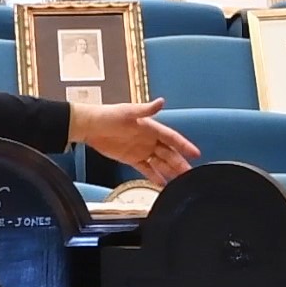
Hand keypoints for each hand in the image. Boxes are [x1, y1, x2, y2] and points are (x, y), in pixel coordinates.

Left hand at [68, 98, 200, 185]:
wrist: (90, 126)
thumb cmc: (108, 116)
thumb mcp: (128, 112)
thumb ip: (146, 110)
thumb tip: (161, 101)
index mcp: (151, 127)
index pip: (172, 138)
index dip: (184, 146)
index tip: (195, 154)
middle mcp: (149, 139)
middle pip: (169, 153)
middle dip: (180, 163)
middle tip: (190, 174)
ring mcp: (141, 150)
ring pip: (160, 163)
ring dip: (170, 171)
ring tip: (181, 182)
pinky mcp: (132, 159)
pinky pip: (146, 169)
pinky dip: (154, 176)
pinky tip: (162, 184)